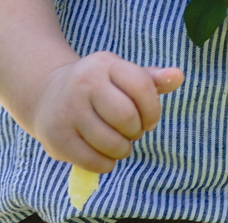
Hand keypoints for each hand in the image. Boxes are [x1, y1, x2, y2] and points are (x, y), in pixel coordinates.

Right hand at [29, 52, 183, 171]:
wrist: (48, 93)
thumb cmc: (98, 87)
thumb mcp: (122, 75)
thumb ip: (152, 78)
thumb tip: (179, 76)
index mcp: (105, 63)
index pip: (142, 87)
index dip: (153, 110)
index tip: (150, 120)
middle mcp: (84, 82)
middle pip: (127, 117)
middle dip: (136, 131)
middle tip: (132, 132)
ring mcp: (68, 110)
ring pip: (111, 142)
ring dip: (122, 150)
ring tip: (119, 144)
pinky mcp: (57, 137)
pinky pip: (94, 161)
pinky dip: (106, 164)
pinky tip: (104, 155)